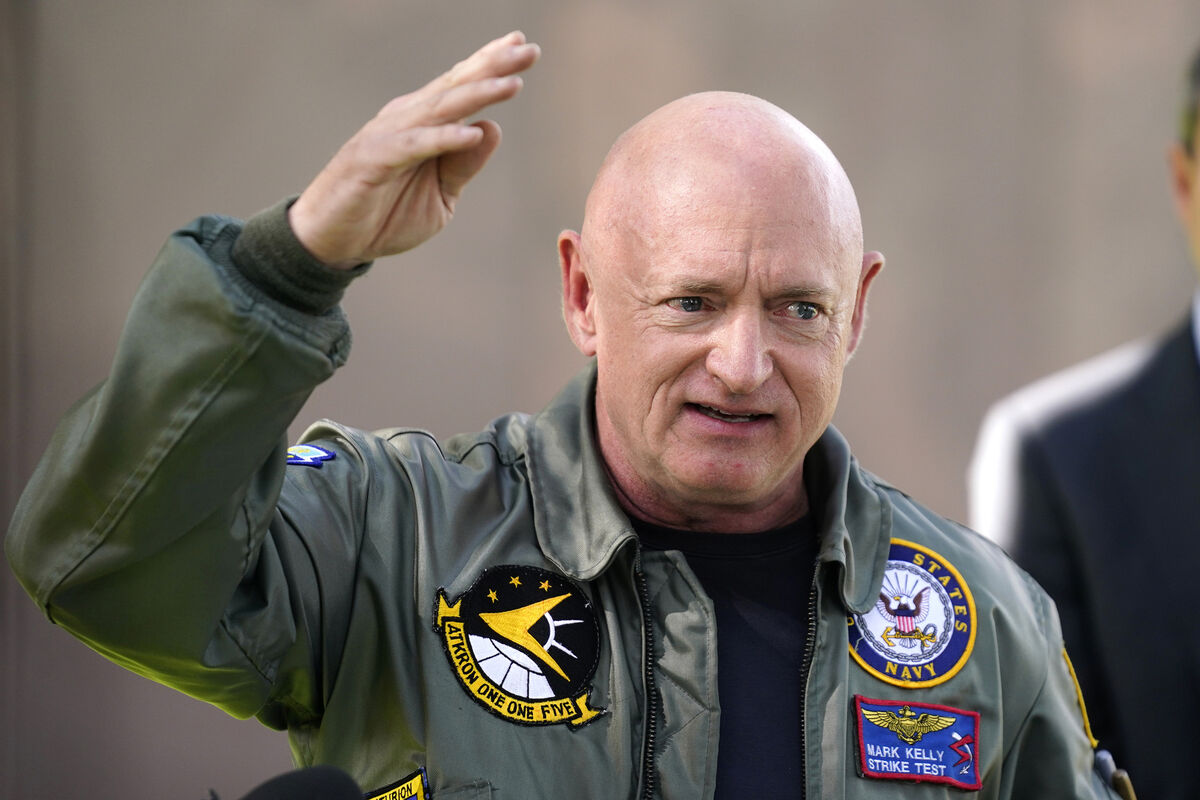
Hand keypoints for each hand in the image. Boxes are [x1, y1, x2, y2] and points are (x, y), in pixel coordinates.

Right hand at [288, 31, 540, 268]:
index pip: (461, 87)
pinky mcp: (373, 160)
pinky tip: (470, 133)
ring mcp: (389, 137)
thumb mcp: (440, 195)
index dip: (490, 64)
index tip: (523, 44)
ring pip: (439, 109)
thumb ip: (464, 166)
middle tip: (528, 48)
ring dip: (476, 95)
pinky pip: (413, 146)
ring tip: (512, 84)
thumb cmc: (386, 214)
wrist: (335, 241)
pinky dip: (442, 139)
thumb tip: (491, 128)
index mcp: (423, 123)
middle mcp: (407, 120)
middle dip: (492, 66)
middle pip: (455, 87)